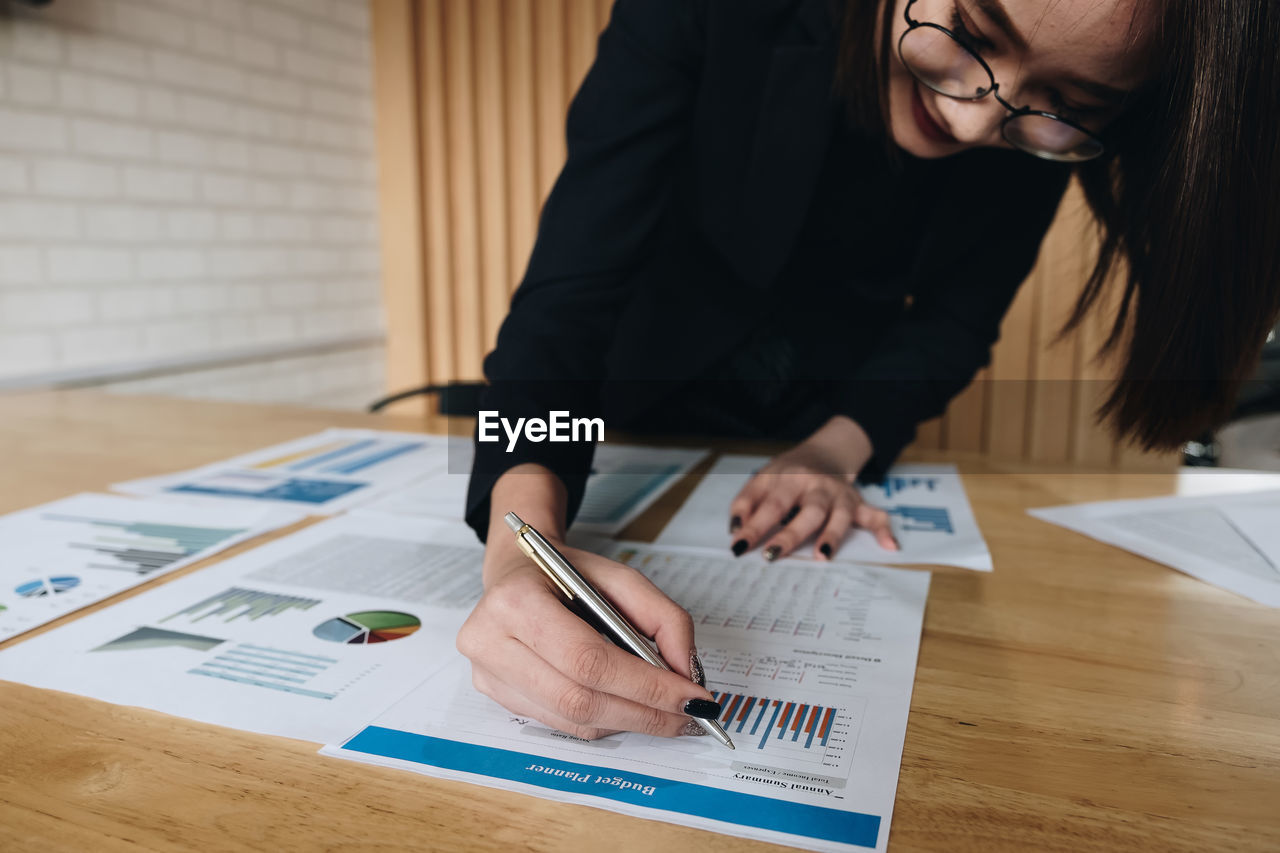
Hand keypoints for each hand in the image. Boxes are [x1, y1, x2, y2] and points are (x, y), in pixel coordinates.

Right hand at [458, 465, 718, 739]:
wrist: (516, 571)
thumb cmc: (566, 574)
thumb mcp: (619, 577)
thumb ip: (662, 618)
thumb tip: (685, 673)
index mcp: (517, 601)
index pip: (587, 660)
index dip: (644, 686)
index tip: (691, 697)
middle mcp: (491, 641)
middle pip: (578, 699)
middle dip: (643, 713)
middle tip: (687, 716)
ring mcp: (485, 674)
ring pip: (571, 719)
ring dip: (627, 722)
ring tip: (665, 715)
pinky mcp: (493, 695)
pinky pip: (559, 723)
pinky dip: (603, 721)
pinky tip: (627, 709)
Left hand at [728, 417, 897, 560]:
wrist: (823, 452)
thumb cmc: (787, 473)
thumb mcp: (762, 478)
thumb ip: (746, 501)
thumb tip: (735, 529)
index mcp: (790, 478)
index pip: (771, 504)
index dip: (754, 525)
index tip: (739, 546)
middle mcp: (818, 486)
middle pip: (807, 511)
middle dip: (790, 534)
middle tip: (772, 555)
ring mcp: (840, 495)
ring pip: (840, 516)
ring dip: (832, 535)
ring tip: (822, 556)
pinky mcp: (857, 503)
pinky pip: (876, 515)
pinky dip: (884, 530)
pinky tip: (890, 547)